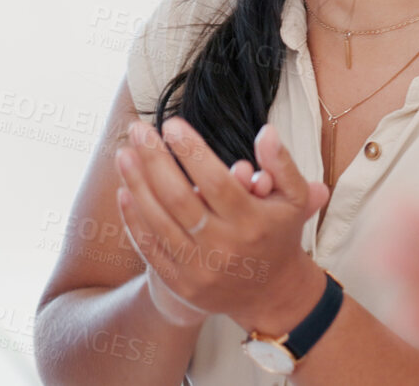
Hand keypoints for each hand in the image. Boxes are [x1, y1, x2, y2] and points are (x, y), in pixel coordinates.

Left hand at [114, 119, 329, 333]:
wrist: (271, 293)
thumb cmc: (278, 233)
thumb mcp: (294, 199)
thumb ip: (282, 163)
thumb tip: (266, 131)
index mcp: (251, 222)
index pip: (215, 181)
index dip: (191, 151)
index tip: (172, 124)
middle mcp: (223, 247)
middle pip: (179, 198)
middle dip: (154, 160)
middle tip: (139, 130)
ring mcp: (199, 269)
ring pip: (158, 222)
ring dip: (136, 184)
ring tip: (124, 153)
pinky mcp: (180, 283)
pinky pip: (150, 248)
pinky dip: (134, 219)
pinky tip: (124, 191)